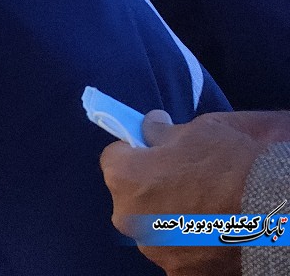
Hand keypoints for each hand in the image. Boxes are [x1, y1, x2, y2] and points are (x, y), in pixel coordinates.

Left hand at [100, 110, 289, 275]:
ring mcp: (153, 249)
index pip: (115, 157)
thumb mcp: (201, 129)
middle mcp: (129, 217)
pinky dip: (189, 243)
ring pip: (152, 225)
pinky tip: (214, 231)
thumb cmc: (237, 162)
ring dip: (170, 215)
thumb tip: (150, 127)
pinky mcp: (181, 272)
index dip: (137, 151)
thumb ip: (164, 131)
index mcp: (125, 177)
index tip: (156, 149)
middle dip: (152, 185)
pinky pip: (176, 252)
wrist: (281, 208)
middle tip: (188, 178)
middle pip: (131, 195)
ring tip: (209, 207)